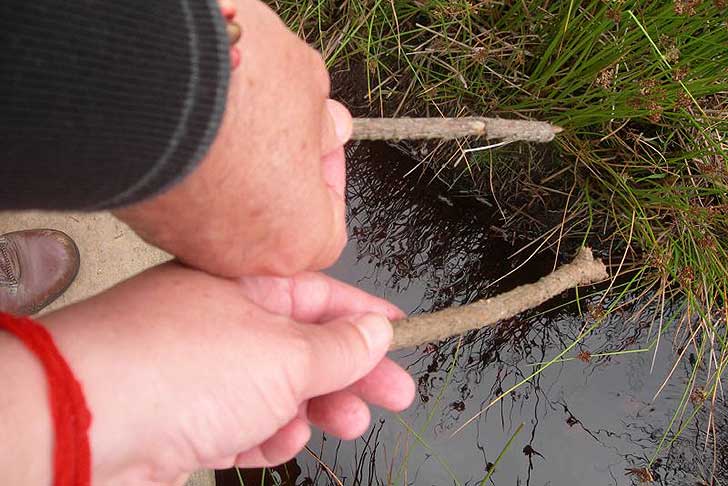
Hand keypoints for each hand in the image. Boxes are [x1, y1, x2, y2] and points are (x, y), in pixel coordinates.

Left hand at [33, 265, 413, 484]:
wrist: (87, 426)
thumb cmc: (183, 369)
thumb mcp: (284, 356)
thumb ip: (336, 348)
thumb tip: (374, 332)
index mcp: (245, 287)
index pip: (321, 295)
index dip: (365, 317)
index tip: (401, 337)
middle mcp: (223, 323)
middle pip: (306, 347)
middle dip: (351, 374)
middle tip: (393, 397)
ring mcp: (204, 372)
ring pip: (279, 390)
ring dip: (314, 409)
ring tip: (343, 424)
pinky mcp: (187, 417)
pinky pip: (244, 423)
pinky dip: (267, 434)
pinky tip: (277, 442)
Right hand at [114, 0, 351, 276]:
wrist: (139, 78)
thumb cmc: (237, 90)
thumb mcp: (305, 86)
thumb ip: (323, 121)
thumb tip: (329, 130)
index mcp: (297, 239)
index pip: (328, 222)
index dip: (326, 171)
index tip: (319, 139)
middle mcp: (238, 258)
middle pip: (272, 219)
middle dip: (278, 171)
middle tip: (277, 126)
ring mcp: (182, 243)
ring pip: (223, 211)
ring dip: (233, 172)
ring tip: (229, 120)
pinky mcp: (139, 219)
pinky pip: (182, 198)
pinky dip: (192, 169)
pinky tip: (193, 129)